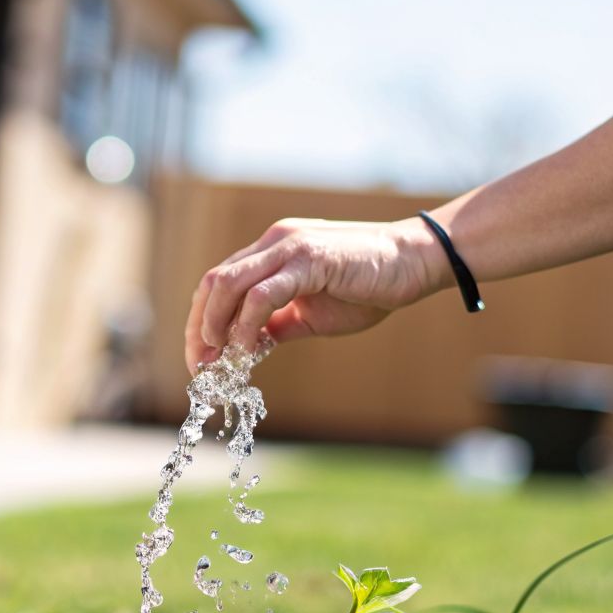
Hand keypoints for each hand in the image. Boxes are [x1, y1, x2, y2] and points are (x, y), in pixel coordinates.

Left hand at [183, 216, 446, 370]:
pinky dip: (246, 324)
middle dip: (198, 328)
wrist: (413, 262)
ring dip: (215, 325)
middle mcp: (273, 243)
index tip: (199, 361)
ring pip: (228, 283)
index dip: (200, 322)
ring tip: (218, 359)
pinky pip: (263, 294)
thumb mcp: (312, 314)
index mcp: (270, 252)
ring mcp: (289, 247)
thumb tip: (246, 348)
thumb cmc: (368, 286)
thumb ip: (277, 325)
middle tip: (200, 368)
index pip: (217, 284)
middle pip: (213, 282)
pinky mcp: (309, 260)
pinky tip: (247, 349)